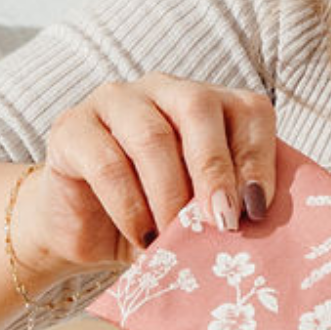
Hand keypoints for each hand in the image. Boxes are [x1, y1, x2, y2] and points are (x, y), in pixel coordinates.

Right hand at [14, 74, 276, 286]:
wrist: (84, 232)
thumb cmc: (154, 217)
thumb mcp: (200, 212)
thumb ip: (230, 204)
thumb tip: (259, 221)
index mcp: (207, 103)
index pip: (248, 109)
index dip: (258, 157)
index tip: (257, 210)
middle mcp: (163, 89)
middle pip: (197, 107)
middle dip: (215, 169)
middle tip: (223, 222)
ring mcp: (114, 101)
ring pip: (151, 136)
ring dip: (170, 196)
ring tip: (175, 239)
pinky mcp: (71, 127)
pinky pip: (107, 162)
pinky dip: (130, 207)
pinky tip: (142, 236)